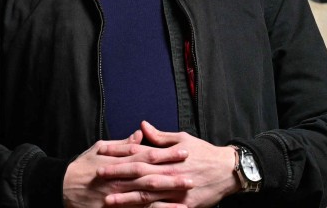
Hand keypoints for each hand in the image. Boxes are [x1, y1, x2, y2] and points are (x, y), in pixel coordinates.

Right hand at [63, 129, 192, 207]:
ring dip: (167, 196)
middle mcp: (121, 180)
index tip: (185, 151)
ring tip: (185, 195)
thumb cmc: (82, 166)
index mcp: (120, 162)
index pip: (148, 156)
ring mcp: (118, 197)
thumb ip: (123, 144)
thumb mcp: (100, 148)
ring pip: (147, 197)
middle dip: (172, 176)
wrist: (61, 187)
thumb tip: (140, 133)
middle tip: (192, 175)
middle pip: (151, 177)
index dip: (167, 154)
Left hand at [100, 121, 239, 207]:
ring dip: (126, 199)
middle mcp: (168, 172)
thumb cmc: (204, 152)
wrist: (228, 170)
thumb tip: (142, 127)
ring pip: (147, 196)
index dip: (119, 154)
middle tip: (98, 177)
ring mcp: (175, 190)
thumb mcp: (183, 138)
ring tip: (108, 202)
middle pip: (138, 175)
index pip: (137, 153)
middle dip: (117, 176)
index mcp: (166, 156)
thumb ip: (160, 137)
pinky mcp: (183, 205)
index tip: (102, 154)